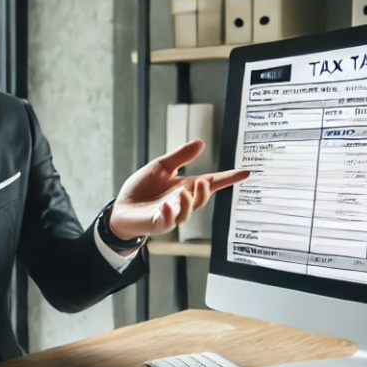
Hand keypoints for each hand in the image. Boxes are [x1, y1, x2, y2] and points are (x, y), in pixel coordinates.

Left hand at [108, 139, 248, 238]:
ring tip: (182, 192)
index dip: (228, 178)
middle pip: (201, 199)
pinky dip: (168, 215)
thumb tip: (201, 142)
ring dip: (188, 203)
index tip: (245, 172)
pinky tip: (166, 206)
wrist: (121, 208)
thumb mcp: (161, 167)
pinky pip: (166, 222)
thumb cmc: (142, 189)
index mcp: (185, 188)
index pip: (211, 183)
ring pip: (186, 213)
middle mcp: (181, 203)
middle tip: (204, 181)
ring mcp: (170, 215)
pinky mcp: (156, 224)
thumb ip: (180, 157)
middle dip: (204, 192)